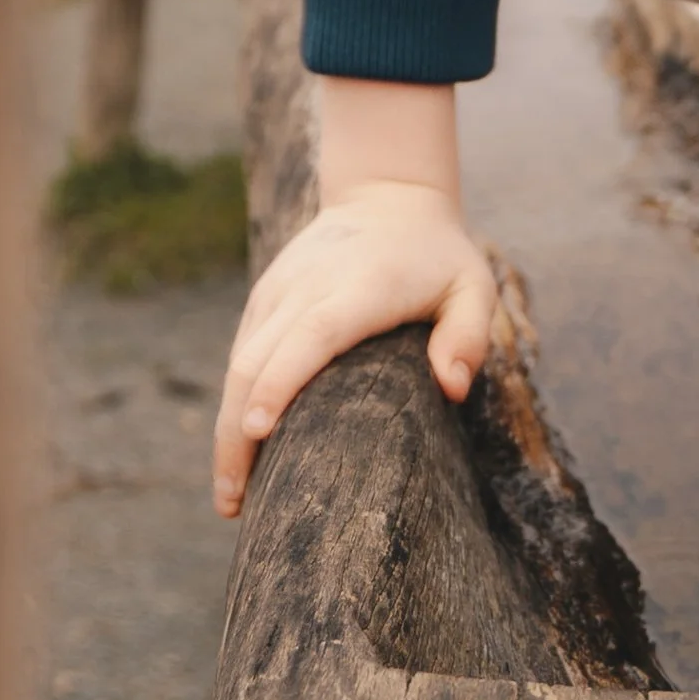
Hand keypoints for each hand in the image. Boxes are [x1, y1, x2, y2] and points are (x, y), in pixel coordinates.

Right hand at [211, 181, 496, 514]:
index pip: (311, 336)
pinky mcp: (265, 298)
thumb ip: (470, 335)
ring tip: (229, 498)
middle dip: (236, 434)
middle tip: (233, 504)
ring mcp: (279, 292)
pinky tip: (236, 453)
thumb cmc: (438, 256)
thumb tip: (451, 389)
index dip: (280, 382)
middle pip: (257, 361)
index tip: (255, 431)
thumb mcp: (473, 285)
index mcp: (360, 288)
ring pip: (238, 363)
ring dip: (226, 430)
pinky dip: (232, 404)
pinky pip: (240, 354)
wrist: (386, 196)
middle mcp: (308, 288)